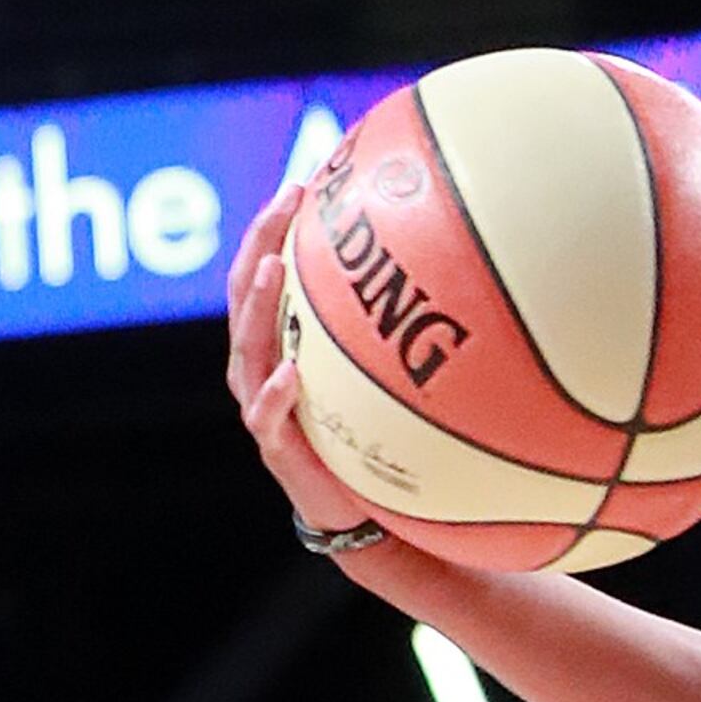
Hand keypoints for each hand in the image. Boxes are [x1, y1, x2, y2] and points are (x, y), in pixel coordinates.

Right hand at [222, 179, 381, 542]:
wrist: (365, 517)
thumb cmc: (374, 444)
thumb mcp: (383, 384)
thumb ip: (394, 341)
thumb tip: (454, 287)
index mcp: (279, 343)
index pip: (265, 272)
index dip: (274, 227)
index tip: (300, 183)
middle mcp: (260, 367)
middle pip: (246, 293)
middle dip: (261, 244)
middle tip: (283, 204)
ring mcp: (262, 405)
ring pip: (247, 346)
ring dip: (259, 305)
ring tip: (273, 268)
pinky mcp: (276, 447)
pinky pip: (269, 416)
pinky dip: (278, 393)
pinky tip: (291, 372)